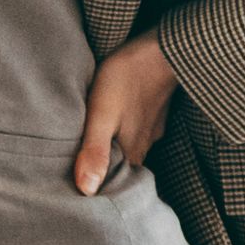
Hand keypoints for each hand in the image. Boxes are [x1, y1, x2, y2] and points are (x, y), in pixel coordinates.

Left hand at [70, 36, 181, 195]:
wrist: (161, 48)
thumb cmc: (126, 78)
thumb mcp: (102, 115)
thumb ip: (95, 151)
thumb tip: (86, 191)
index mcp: (131, 150)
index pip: (117, 183)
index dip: (101, 190)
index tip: (84, 196)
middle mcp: (144, 144)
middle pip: (124, 167)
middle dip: (108, 174)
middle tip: (84, 176)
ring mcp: (152, 127)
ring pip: (132, 149)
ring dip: (117, 154)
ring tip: (96, 153)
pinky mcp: (155, 111)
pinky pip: (139, 130)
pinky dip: (127, 133)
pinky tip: (117, 126)